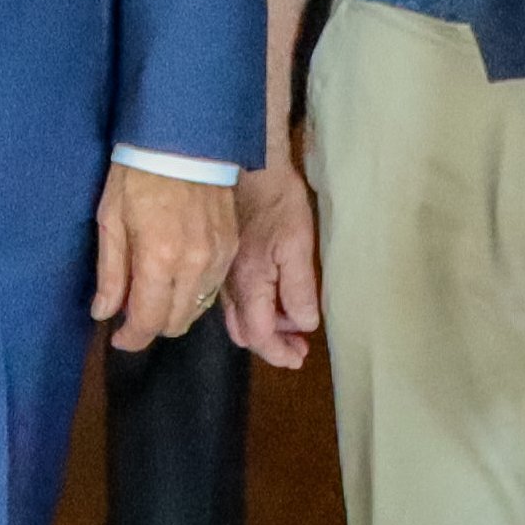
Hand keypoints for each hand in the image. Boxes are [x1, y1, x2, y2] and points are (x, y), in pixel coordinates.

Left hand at [92, 163, 236, 351]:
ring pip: (198, 309)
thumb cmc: (138, 174)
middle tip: (133, 312)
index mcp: (159, 258)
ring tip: (154, 294)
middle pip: (176, 322)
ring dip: (174, 311)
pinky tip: (177, 278)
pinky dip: (194, 293)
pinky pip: (213, 287)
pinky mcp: (231, 246)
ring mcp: (218, 256)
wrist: (183, 139)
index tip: (118, 337)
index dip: (131, 338)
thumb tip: (105, 313)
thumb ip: (111, 274)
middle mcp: (193, 265)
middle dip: (152, 326)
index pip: (149, 321)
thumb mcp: (111, 220)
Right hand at [223, 162, 322, 367]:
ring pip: (237, 318)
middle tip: (298, 345)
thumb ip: (299, 289)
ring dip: (263, 329)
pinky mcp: (222, 262)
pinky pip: (233, 301)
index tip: (298, 358)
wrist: (250, 166)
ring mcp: (222, 275)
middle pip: (244, 333)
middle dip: (271, 344)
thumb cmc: (278, 201)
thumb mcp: (298, 244)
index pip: (259, 335)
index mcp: (248, 284)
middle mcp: (228, 286)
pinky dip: (253, 311)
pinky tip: (271, 300)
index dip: (278, 352)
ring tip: (290, 325)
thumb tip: (303, 324)